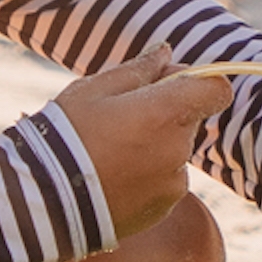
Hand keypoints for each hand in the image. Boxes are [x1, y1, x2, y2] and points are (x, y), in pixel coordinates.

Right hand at [53, 49, 234, 236]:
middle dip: (166, 114)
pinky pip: (166, 182)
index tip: (170, 83)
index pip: (217, 90)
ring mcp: (173, 183)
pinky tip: (112, 177)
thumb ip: (138, 69)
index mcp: (165, 112)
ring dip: (155, 146)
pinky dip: (148, 176)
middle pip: (190, 120)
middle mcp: (178, 148)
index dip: (198, 82)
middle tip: (120, 118)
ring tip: (109, 153)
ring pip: (176, 152)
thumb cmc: (64, 136)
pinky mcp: (163, 209)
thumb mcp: (93, 90)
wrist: (44, 202)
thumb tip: (165, 52)